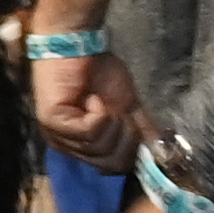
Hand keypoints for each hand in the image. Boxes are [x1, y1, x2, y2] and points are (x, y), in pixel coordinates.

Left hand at [30, 50, 143, 168]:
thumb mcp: (127, 106)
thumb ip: (141, 131)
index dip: (132, 148)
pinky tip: (92, 98)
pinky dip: (100, 113)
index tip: (132, 123)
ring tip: (103, 101)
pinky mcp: (52, 122)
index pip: (116, 167)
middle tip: (119, 110)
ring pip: (102, 148)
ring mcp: (57, 136)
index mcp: (83, 147)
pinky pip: (90, 132)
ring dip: (113, 121)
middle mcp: (68, 147)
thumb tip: (161, 153)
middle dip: (126, 135)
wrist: (78, 45)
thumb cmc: (99, 73)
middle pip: (112, 163)